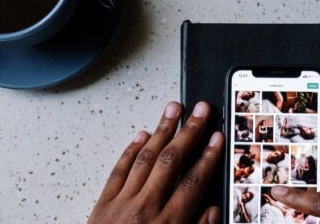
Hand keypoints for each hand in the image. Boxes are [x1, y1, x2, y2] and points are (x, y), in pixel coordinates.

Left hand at [87, 102, 223, 223]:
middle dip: (188, 132)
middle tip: (200, 110)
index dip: (207, 157)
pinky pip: (118, 170)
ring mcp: (122, 203)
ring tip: (173, 109)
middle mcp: (145, 209)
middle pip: (171, 161)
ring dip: (161, 130)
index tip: (216, 138)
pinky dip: (131, 150)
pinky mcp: (102, 203)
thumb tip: (211, 209)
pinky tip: (142, 135)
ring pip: (145, 158)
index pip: (193, 182)